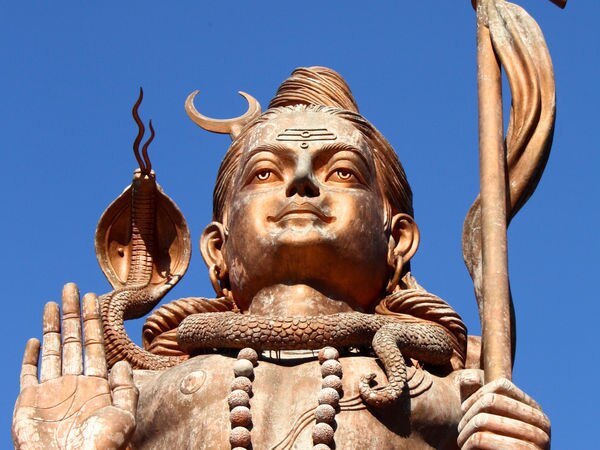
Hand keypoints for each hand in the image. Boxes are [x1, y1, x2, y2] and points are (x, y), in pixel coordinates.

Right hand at [12, 283, 137, 449]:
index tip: (94, 297)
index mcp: (96, 384)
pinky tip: (36, 339)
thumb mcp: (123, 418)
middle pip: (72, 339)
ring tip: (54, 302)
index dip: (93, 320)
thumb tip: (123, 362)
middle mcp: (74, 383)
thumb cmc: (100, 449)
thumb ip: (124, 389)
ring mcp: (51, 391)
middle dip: (72, 313)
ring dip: (53, 326)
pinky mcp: (29, 402)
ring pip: (52, 349)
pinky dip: (31, 356)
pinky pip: (28, 373)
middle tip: (71, 287)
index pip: (94, 343)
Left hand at [457, 373, 549, 448]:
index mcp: (536, 411)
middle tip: (460, 430)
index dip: (476, 394)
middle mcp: (542, 423)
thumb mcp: (496, 425)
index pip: (501, 385)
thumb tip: (464, 377)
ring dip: (465, 432)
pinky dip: (468, 444)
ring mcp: (539, 441)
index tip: (463, 410)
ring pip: (483, 419)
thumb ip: (485, 403)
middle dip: (468, 414)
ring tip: (462, 442)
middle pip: (490, 400)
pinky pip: (483, 439)